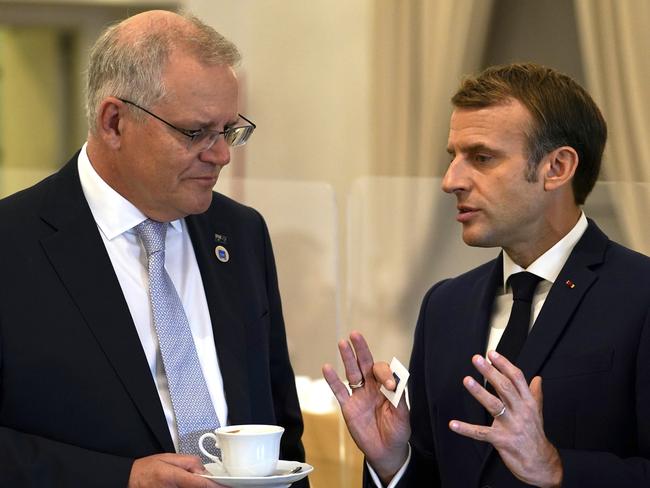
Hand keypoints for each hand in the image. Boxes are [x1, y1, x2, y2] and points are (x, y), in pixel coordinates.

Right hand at [128, 453, 224, 487]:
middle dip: (205, 485)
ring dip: (197, 486)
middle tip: (207, 481)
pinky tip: (185, 484)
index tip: (227, 485)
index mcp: (174, 477)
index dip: (216, 486)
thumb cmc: (147, 469)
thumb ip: (190, 463)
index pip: (202, 484)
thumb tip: (205, 470)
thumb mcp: (169, 458)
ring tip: (185, 480)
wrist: (130, 479)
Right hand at [322, 331, 409, 483]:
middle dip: (361, 349)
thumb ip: (398, 399)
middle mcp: (372, 387)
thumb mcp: (403, 416)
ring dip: (347, 358)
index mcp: (387, 387)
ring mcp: (359, 396)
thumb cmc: (397, 432)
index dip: (385, 375)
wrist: (386, 452)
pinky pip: (339, 391)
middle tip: (355, 334)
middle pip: (365, 364)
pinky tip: (327, 367)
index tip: (390, 387)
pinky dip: (332, 380)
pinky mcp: (348, 407)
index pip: (383, 372)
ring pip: (352, 373)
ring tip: (342, 343)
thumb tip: (394, 383)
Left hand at [449, 351, 561, 487]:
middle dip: (490, 372)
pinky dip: (466, 429)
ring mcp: (511, 426)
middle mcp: (521, 411)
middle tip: (477, 359)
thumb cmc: (535, 435)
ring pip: (494, 405)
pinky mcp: (502, 440)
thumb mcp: (538, 413)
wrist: (541, 464)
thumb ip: (535, 394)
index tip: (492, 354)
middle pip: (505, 387)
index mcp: (528, 403)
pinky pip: (481, 433)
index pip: (517, 378)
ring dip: (479, 392)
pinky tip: (453, 424)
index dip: (504, 364)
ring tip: (467, 380)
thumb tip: (538, 378)